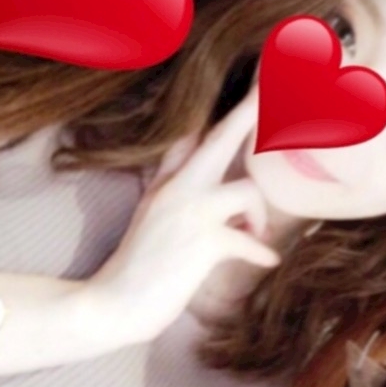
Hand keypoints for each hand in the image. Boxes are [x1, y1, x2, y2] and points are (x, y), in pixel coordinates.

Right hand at [84, 92, 279, 348]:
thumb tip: (229, 187)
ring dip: (258, 217)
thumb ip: (184, 194)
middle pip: (221, 137)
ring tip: (254, 238)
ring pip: (246, 190)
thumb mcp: (157, 220)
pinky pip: (248, 240)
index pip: (196, 134)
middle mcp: (177, 188)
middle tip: (274, 81)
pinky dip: (261, 252)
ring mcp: (188, 212)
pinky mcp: (201, 241)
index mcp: (168, 182)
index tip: (253, 85)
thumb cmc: (142, 268)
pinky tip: (267, 261)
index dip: (224, 110)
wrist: (112, 305)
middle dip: (250, 109)